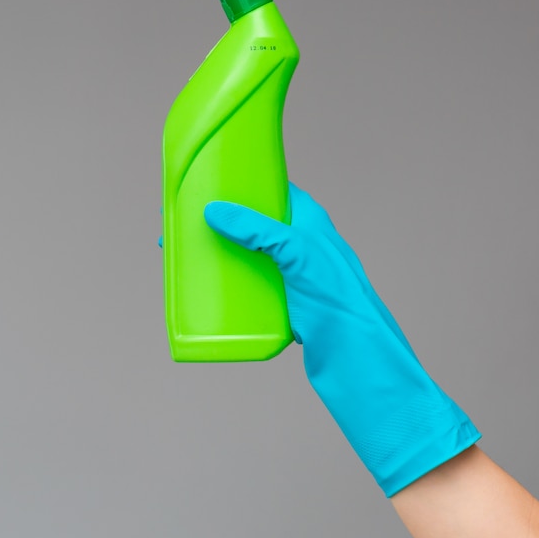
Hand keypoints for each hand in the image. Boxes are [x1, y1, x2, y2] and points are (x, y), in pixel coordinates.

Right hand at [204, 182, 480, 496]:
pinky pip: (249, 281)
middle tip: (184, 223)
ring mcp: (290, 271)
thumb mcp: (297, 253)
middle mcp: (299, 242)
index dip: (242, 184)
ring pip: (248, 253)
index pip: (272, 190)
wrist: (354, 353)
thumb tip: (215, 211)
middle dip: (220, 220)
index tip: (208, 185)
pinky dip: (228, 279)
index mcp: (309, 220)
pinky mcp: (283, 298)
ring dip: (220, 251)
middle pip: (253, 222)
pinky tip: (205, 284)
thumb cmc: (335, 297)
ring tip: (186, 252)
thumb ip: (260, 230)